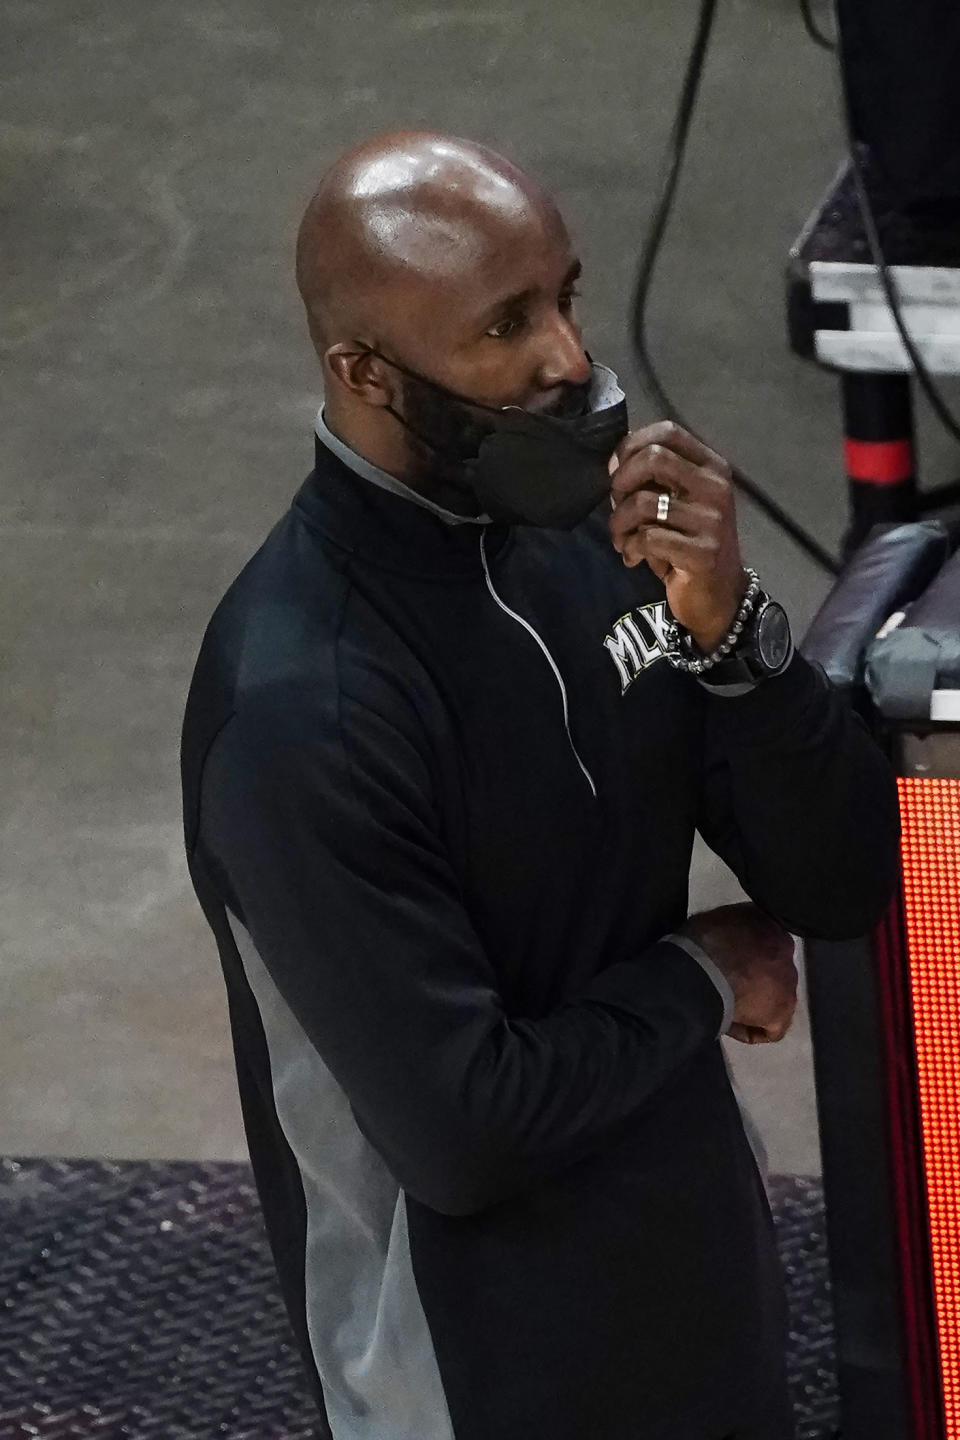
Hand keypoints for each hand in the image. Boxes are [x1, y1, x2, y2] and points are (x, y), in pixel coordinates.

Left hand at [608, 420, 747, 652]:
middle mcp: (716, 488)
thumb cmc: (690, 544)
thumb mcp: (678, 503)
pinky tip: (632, 557)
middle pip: (653, 458)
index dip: (632, 445)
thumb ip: (655, 479)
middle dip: (621, 482)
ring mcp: (712, 520)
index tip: (615, 470)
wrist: (719, 596)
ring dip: (618, 523)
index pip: (668, 431)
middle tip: (616, 506)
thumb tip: (614, 462)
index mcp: (712, 467)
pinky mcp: (702, 553)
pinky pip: (647, 538)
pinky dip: (629, 548)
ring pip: (643, 503)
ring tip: (620, 539)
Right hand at [678, 902, 797, 1044]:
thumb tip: (725, 938)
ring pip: (774, 998)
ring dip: (753, 1005)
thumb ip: (730, 928)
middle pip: (772, 971)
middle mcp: (784, 947)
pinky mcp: (781, 1011)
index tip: (725, 967)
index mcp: (768, 922)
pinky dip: (750, 1030)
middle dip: (753, 981)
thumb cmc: (699, 939)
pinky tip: (728, 1026)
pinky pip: (770, 1028)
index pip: (763, 944)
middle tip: (726, 988)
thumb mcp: (714, 920)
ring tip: (724, 1009)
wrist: (702, 967)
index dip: (744, 959)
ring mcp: (787, 981)